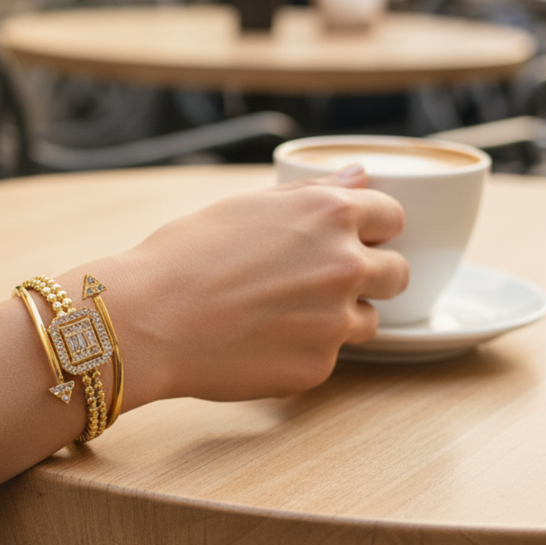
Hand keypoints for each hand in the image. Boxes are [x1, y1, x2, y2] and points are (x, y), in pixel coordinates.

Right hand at [74, 167, 407, 406]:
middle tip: (315, 283)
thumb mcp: (246, 207)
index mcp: (330, 214)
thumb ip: (313, 193)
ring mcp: (336, 321)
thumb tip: (360, 177)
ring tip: (279, 315)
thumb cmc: (184, 256)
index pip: (393, 217)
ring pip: (367, 320)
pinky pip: (329, 356)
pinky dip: (303, 351)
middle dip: (369, 276)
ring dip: (339, 317)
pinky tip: (258, 343)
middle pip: (397, 273)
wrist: (147, 319)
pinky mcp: (318, 367)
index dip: (372, 230)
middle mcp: (345, 264)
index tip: (350, 240)